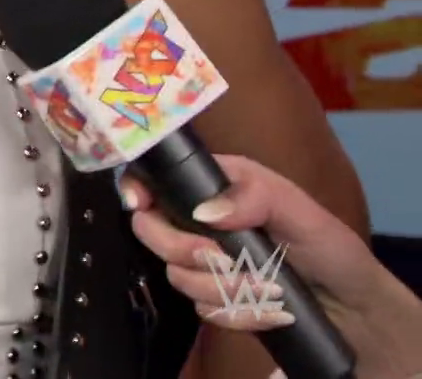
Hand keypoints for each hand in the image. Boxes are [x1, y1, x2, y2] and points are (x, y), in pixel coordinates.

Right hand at [123, 153, 421, 378]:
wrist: (351, 311)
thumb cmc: (331, 250)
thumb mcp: (303, 212)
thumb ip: (256, 197)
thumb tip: (205, 211)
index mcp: (219, 187)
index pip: (157, 178)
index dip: (138, 187)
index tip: (139, 204)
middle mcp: (203, 221)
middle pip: (151, 229)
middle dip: (185, 249)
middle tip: (222, 259)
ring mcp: (205, 263)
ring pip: (176, 274)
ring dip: (222, 287)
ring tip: (264, 287)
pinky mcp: (213, 299)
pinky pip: (201, 307)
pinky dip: (236, 312)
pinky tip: (264, 309)